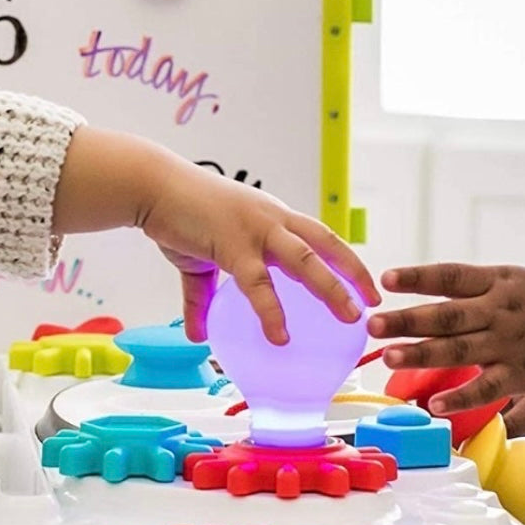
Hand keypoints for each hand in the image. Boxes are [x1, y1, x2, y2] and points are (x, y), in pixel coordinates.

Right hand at [140, 165, 380, 344]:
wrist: (152, 188)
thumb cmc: (178, 214)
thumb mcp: (197, 262)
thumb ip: (203, 299)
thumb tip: (198, 337)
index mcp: (271, 218)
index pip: (319, 236)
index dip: (344, 259)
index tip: (363, 283)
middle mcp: (272, 219)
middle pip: (325, 244)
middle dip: (352, 272)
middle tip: (371, 303)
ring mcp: (256, 229)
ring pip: (305, 260)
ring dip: (331, 288)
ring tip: (349, 316)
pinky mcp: (232, 244)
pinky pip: (258, 283)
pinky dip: (271, 311)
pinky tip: (280, 336)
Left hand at [366, 263, 524, 411]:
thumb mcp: (510, 279)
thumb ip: (469, 286)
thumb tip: (418, 289)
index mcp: (496, 282)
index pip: (450, 275)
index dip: (418, 277)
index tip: (386, 278)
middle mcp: (500, 311)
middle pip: (447, 314)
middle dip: (407, 320)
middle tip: (373, 324)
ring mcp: (510, 344)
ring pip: (460, 350)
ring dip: (422, 354)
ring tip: (388, 357)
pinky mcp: (522, 375)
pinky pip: (487, 388)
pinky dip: (461, 397)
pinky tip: (435, 405)